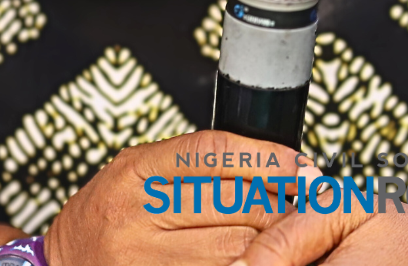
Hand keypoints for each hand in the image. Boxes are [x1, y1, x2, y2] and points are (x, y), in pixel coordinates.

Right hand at [46, 130, 303, 265]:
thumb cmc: (108, 217)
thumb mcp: (137, 173)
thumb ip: (191, 165)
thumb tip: (270, 160)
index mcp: (134, 171)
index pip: (212, 152)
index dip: (264, 156)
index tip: (296, 163)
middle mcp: (135, 214)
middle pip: (232, 202)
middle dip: (276, 203)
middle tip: (299, 203)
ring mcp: (143, 259)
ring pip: (235, 247)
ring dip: (269, 242)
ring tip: (284, 236)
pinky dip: (245, 265)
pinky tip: (255, 260)